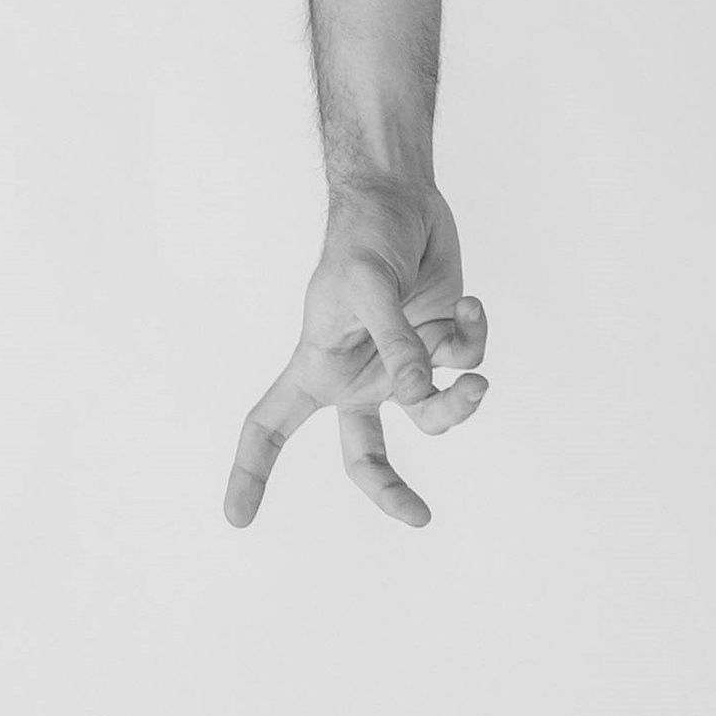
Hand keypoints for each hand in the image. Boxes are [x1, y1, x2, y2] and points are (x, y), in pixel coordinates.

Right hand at [225, 180, 488, 527]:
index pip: (269, 426)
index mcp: (316, 368)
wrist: (402, 198)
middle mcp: (358, 376)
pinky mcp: (441, 343)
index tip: (236, 518)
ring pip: (436, 413)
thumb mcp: (369, 287)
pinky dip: (472, 338)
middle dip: (392, 490)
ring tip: (479, 380)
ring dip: (462, 401)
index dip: (250, 472)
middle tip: (422, 517)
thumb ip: (396, 344)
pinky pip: (466, 364)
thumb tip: (421, 394)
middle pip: (364, 455)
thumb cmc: (363, 236)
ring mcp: (403, 363)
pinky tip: (469, 304)